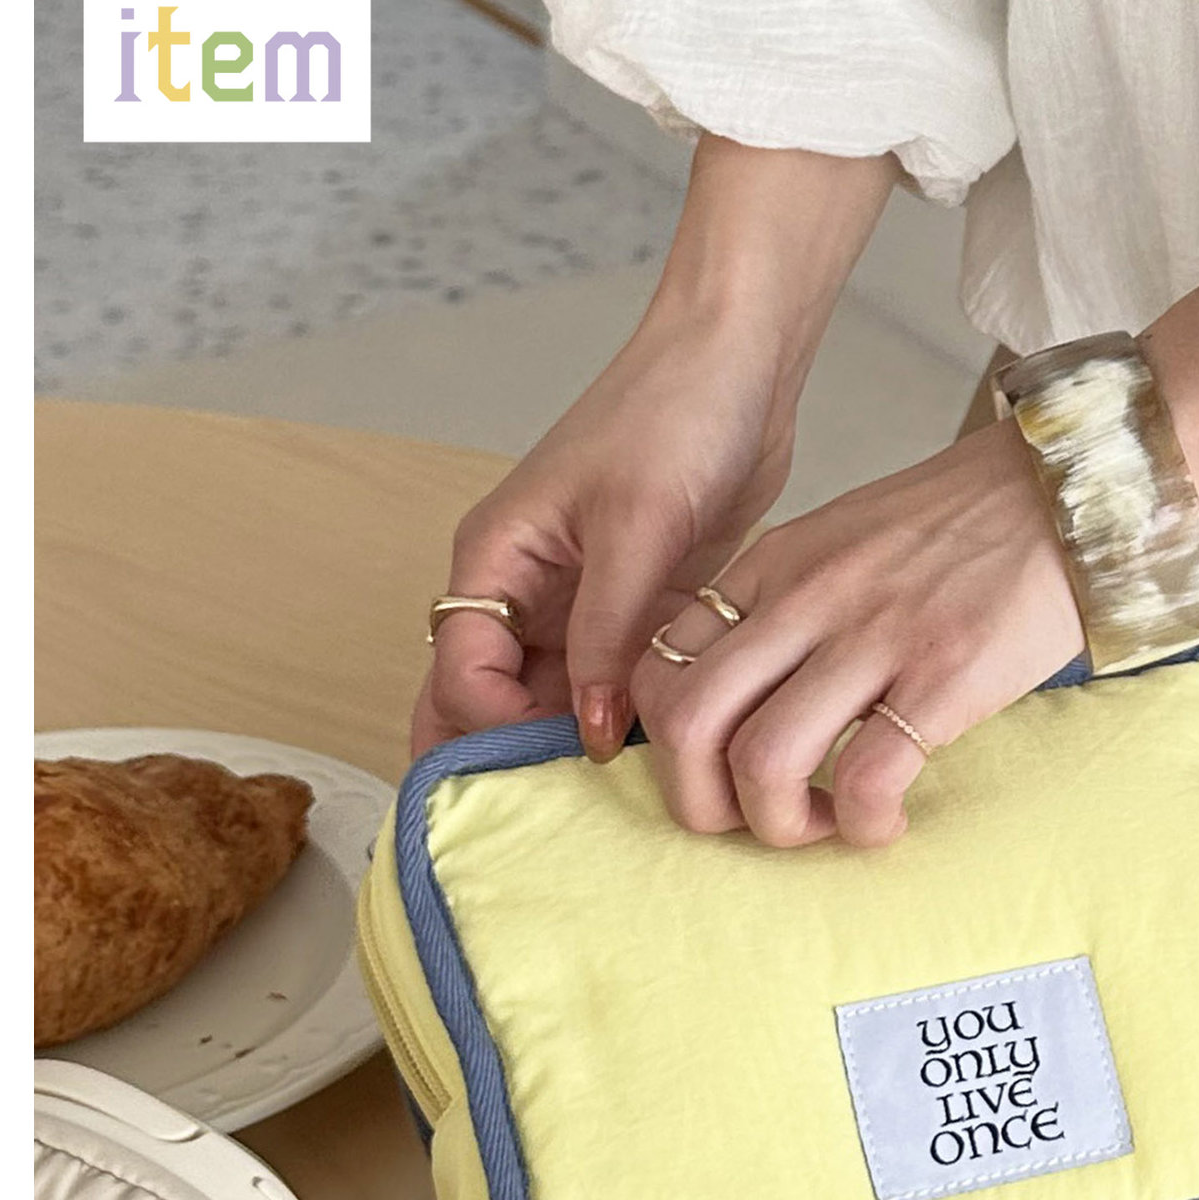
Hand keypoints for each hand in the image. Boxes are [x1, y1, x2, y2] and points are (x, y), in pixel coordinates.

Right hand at [410, 137, 896, 762]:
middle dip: (503, 758)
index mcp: (496, 557)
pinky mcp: (633, 610)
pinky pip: (610, 685)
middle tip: (538, 834)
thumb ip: (607, 635)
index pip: (460, 670)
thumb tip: (590, 735)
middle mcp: (524, 589)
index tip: (557, 761)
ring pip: (551, 700)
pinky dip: (623, 723)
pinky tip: (655, 765)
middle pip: (485, 697)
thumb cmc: (670, 415)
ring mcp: (578, 604)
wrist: (738, 365)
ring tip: (609, 807)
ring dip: (571, 747)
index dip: (493, 726)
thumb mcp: (636, 528)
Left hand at [628, 419, 1084, 847]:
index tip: (714, 770)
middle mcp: (804, 600)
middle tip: (752, 818)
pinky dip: (864, 825)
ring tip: (825, 824)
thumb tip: (745, 694)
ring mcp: (873, 636)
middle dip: (701, 802)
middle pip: (686, 724)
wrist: (1063, 489)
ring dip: (780, 824)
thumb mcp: (839, 540)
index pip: (659, 664)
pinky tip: (886, 821)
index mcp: (770, 567)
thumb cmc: (957, 526)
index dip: (666, 742)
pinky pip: (867, 781)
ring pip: (763, 762)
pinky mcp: (944, 676)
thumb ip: (784, 604)